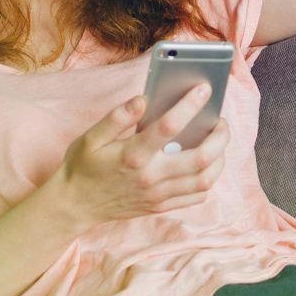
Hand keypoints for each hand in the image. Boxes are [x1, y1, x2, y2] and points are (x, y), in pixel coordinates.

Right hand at [50, 82, 229, 225]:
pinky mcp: (161, 206)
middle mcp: (150, 176)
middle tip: (221, 122)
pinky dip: (208, 180)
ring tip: (218, 143)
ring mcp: (158, 194)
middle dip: (219, 137)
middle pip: (200, 158)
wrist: (75, 205)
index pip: (170, 127)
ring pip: (205, 180)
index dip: (190, 105)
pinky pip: (197, 197)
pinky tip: (206, 165)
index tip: (204, 89)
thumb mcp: (90, 137)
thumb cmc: (83, 167)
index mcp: (133, 155)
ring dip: (219, 159)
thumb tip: (143, 99)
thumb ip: (117, 117)